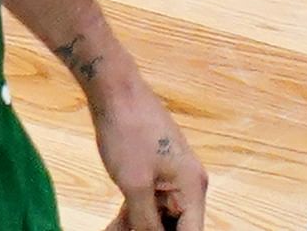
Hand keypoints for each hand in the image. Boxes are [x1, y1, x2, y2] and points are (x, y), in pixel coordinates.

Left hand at [89, 64, 205, 230]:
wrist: (113, 88)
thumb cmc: (127, 130)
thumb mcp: (134, 184)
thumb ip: (146, 221)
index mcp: (193, 189)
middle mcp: (188, 186)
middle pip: (175, 227)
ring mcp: (171, 177)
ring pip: (159, 217)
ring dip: (136, 227)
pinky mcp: (153, 171)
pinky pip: (148, 202)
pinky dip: (132, 215)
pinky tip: (114, 226)